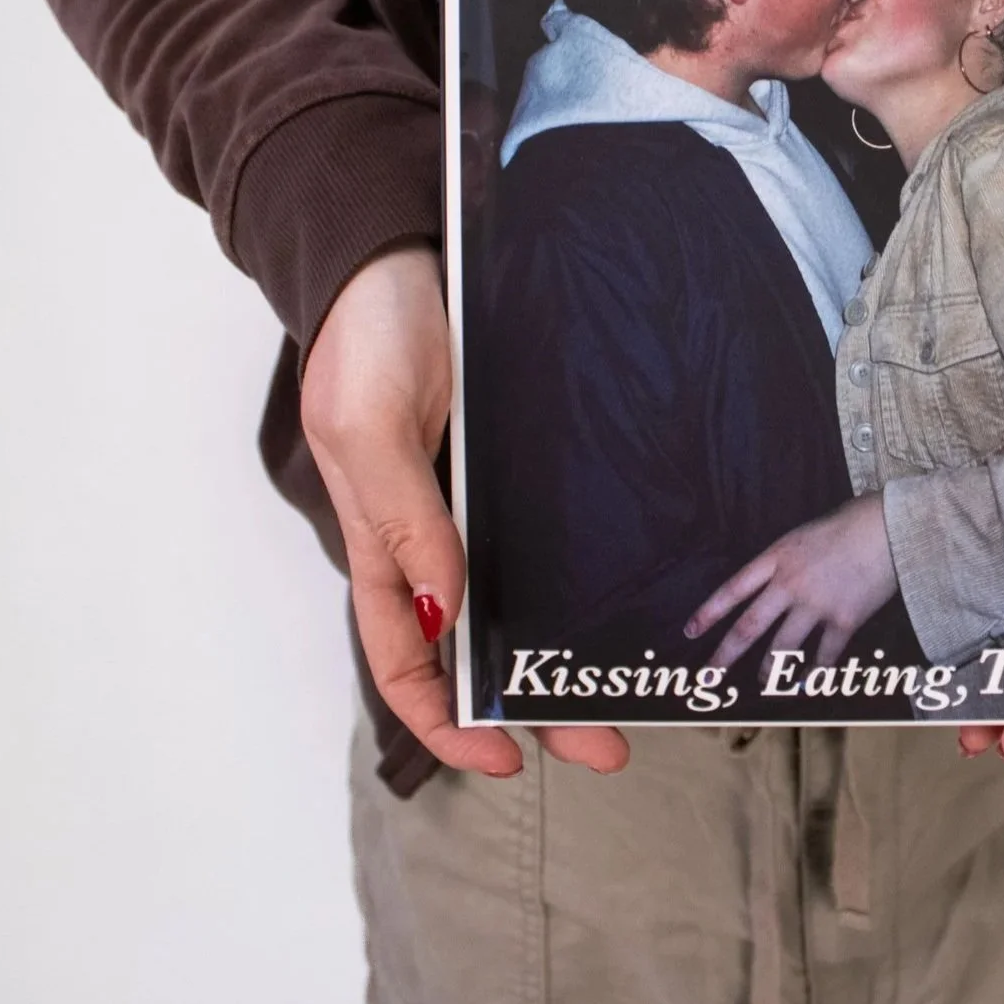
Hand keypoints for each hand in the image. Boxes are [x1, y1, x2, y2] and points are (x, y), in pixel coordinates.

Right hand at [300, 243, 626, 776]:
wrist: (401, 247)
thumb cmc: (364, 335)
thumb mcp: (369, 425)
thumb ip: (403, 520)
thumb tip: (443, 611)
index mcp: (383, 543)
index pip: (407, 660)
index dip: (445, 720)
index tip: (503, 756)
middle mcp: (435, 536)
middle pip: (485, 649)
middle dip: (540, 707)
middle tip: (610, 746)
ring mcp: (482, 499)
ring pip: (529, 601)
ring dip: (574, 650)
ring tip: (639, 686)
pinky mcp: (523, 461)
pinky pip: (558, 533)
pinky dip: (592, 573)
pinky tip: (639, 594)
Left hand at [685, 494, 899, 670]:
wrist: (889, 528)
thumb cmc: (849, 523)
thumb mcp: (803, 535)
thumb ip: (785, 561)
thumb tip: (773, 585)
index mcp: (777, 558)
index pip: (733, 590)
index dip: (709, 613)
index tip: (690, 632)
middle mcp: (790, 584)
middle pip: (749, 626)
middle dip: (725, 655)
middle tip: (709, 674)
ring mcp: (816, 604)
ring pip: (782, 648)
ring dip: (768, 670)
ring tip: (762, 683)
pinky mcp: (844, 620)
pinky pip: (823, 655)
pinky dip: (814, 674)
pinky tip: (806, 685)